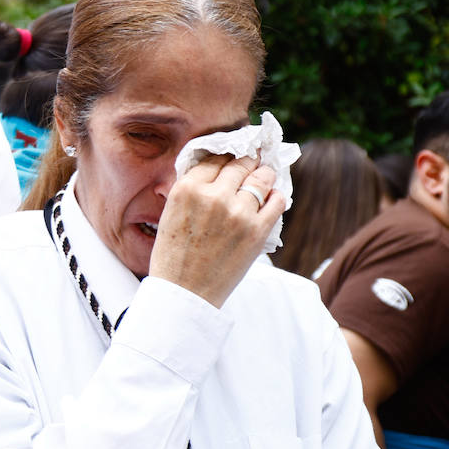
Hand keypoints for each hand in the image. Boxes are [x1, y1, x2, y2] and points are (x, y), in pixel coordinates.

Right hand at [147, 154, 283, 307]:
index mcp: (187, 189)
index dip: (226, 155)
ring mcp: (238, 213)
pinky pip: (277, 201)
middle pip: (240, 163)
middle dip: (248, 160)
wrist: (185, 294)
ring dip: (264, 175)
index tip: (234, 154)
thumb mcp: (170, 213)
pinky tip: (271, 197)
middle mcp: (213, 196)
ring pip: (262, 178)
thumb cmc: (174, 256)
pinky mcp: (257, 231)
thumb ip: (192, 189)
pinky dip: (276, 196)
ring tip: (264, 175)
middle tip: (253, 158)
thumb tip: (218, 168)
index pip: (215, 157)